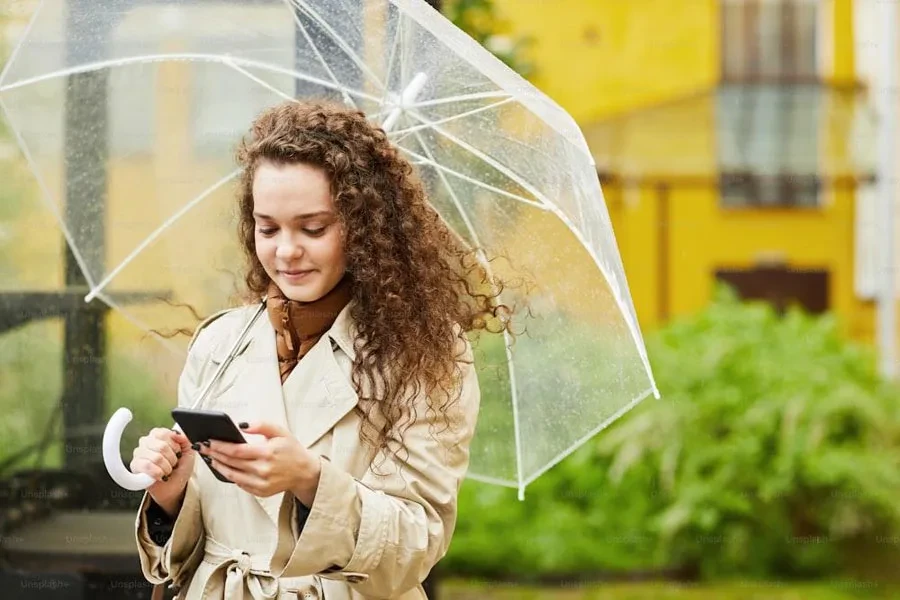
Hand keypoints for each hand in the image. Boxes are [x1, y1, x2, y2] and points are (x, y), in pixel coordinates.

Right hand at [130, 427, 194, 514]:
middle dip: (172, 459)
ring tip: (167, 470)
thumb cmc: (180, 467)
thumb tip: (177, 434)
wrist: (174, 486)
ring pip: (156, 458)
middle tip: (172, 464)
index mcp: (158, 435)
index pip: (164, 434)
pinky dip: (158, 473)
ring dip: (166, 468)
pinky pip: (147, 466)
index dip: (175, 446)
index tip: (178, 453)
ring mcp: (138, 453)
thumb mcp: (188, 451)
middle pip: (161, 446)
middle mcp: (146, 441)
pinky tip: (160, 476)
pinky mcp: (135, 466)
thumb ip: (185, 439)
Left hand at [199, 421, 321, 504]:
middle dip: (214, 454)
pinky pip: (240, 484)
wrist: (304, 471)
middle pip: (231, 462)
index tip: (209, 441)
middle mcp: (263, 470)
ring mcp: (261, 483)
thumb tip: (241, 425)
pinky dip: (229, 476)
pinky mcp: (261, 492)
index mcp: (267, 453)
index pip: (236, 450)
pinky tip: (224, 468)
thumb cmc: (291, 450)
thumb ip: (261, 425)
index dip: (220, 446)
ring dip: (219, 466)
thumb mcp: (280, 431)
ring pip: (232, 475)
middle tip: (203, 447)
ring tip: (210, 458)